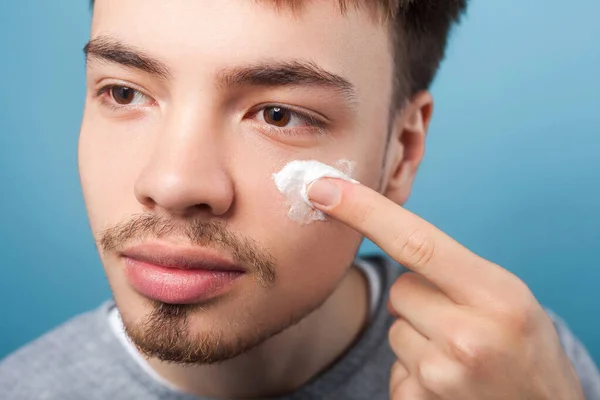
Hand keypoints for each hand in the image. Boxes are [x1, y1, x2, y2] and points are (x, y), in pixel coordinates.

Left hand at [307, 179, 584, 399]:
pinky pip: (394, 367)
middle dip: (421, 300)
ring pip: (393, 329)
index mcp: (496, 296)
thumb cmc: (526, 348)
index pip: (415, 242)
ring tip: (461, 357)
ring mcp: (441, 375)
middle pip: (400, 289)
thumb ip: (453, 270)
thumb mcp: (509, 298)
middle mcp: (467, 336)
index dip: (363, 210)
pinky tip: (451, 382)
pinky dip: (415, 371)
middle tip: (463, 324)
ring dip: (418, 338)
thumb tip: (383, 243)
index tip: (322, 187)